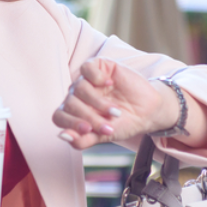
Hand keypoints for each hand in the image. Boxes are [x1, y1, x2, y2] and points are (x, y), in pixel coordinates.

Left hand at [52, 58, 177, 149]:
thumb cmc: (123, 124)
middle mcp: (77, 96)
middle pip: (71, 104)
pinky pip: (86, 68)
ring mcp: (87, 80)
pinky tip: (110, 84)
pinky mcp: (99, 66)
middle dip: (90, 117)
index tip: (88, 130)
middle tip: (108, 126)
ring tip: (115, 112)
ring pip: (79, 88)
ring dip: (98, 102)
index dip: (70, 124)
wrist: (147, 111)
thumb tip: (62, 136)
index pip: (59, 116)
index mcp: (74, 113)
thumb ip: (83, 139)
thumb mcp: (104, 136)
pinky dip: (96, 77)